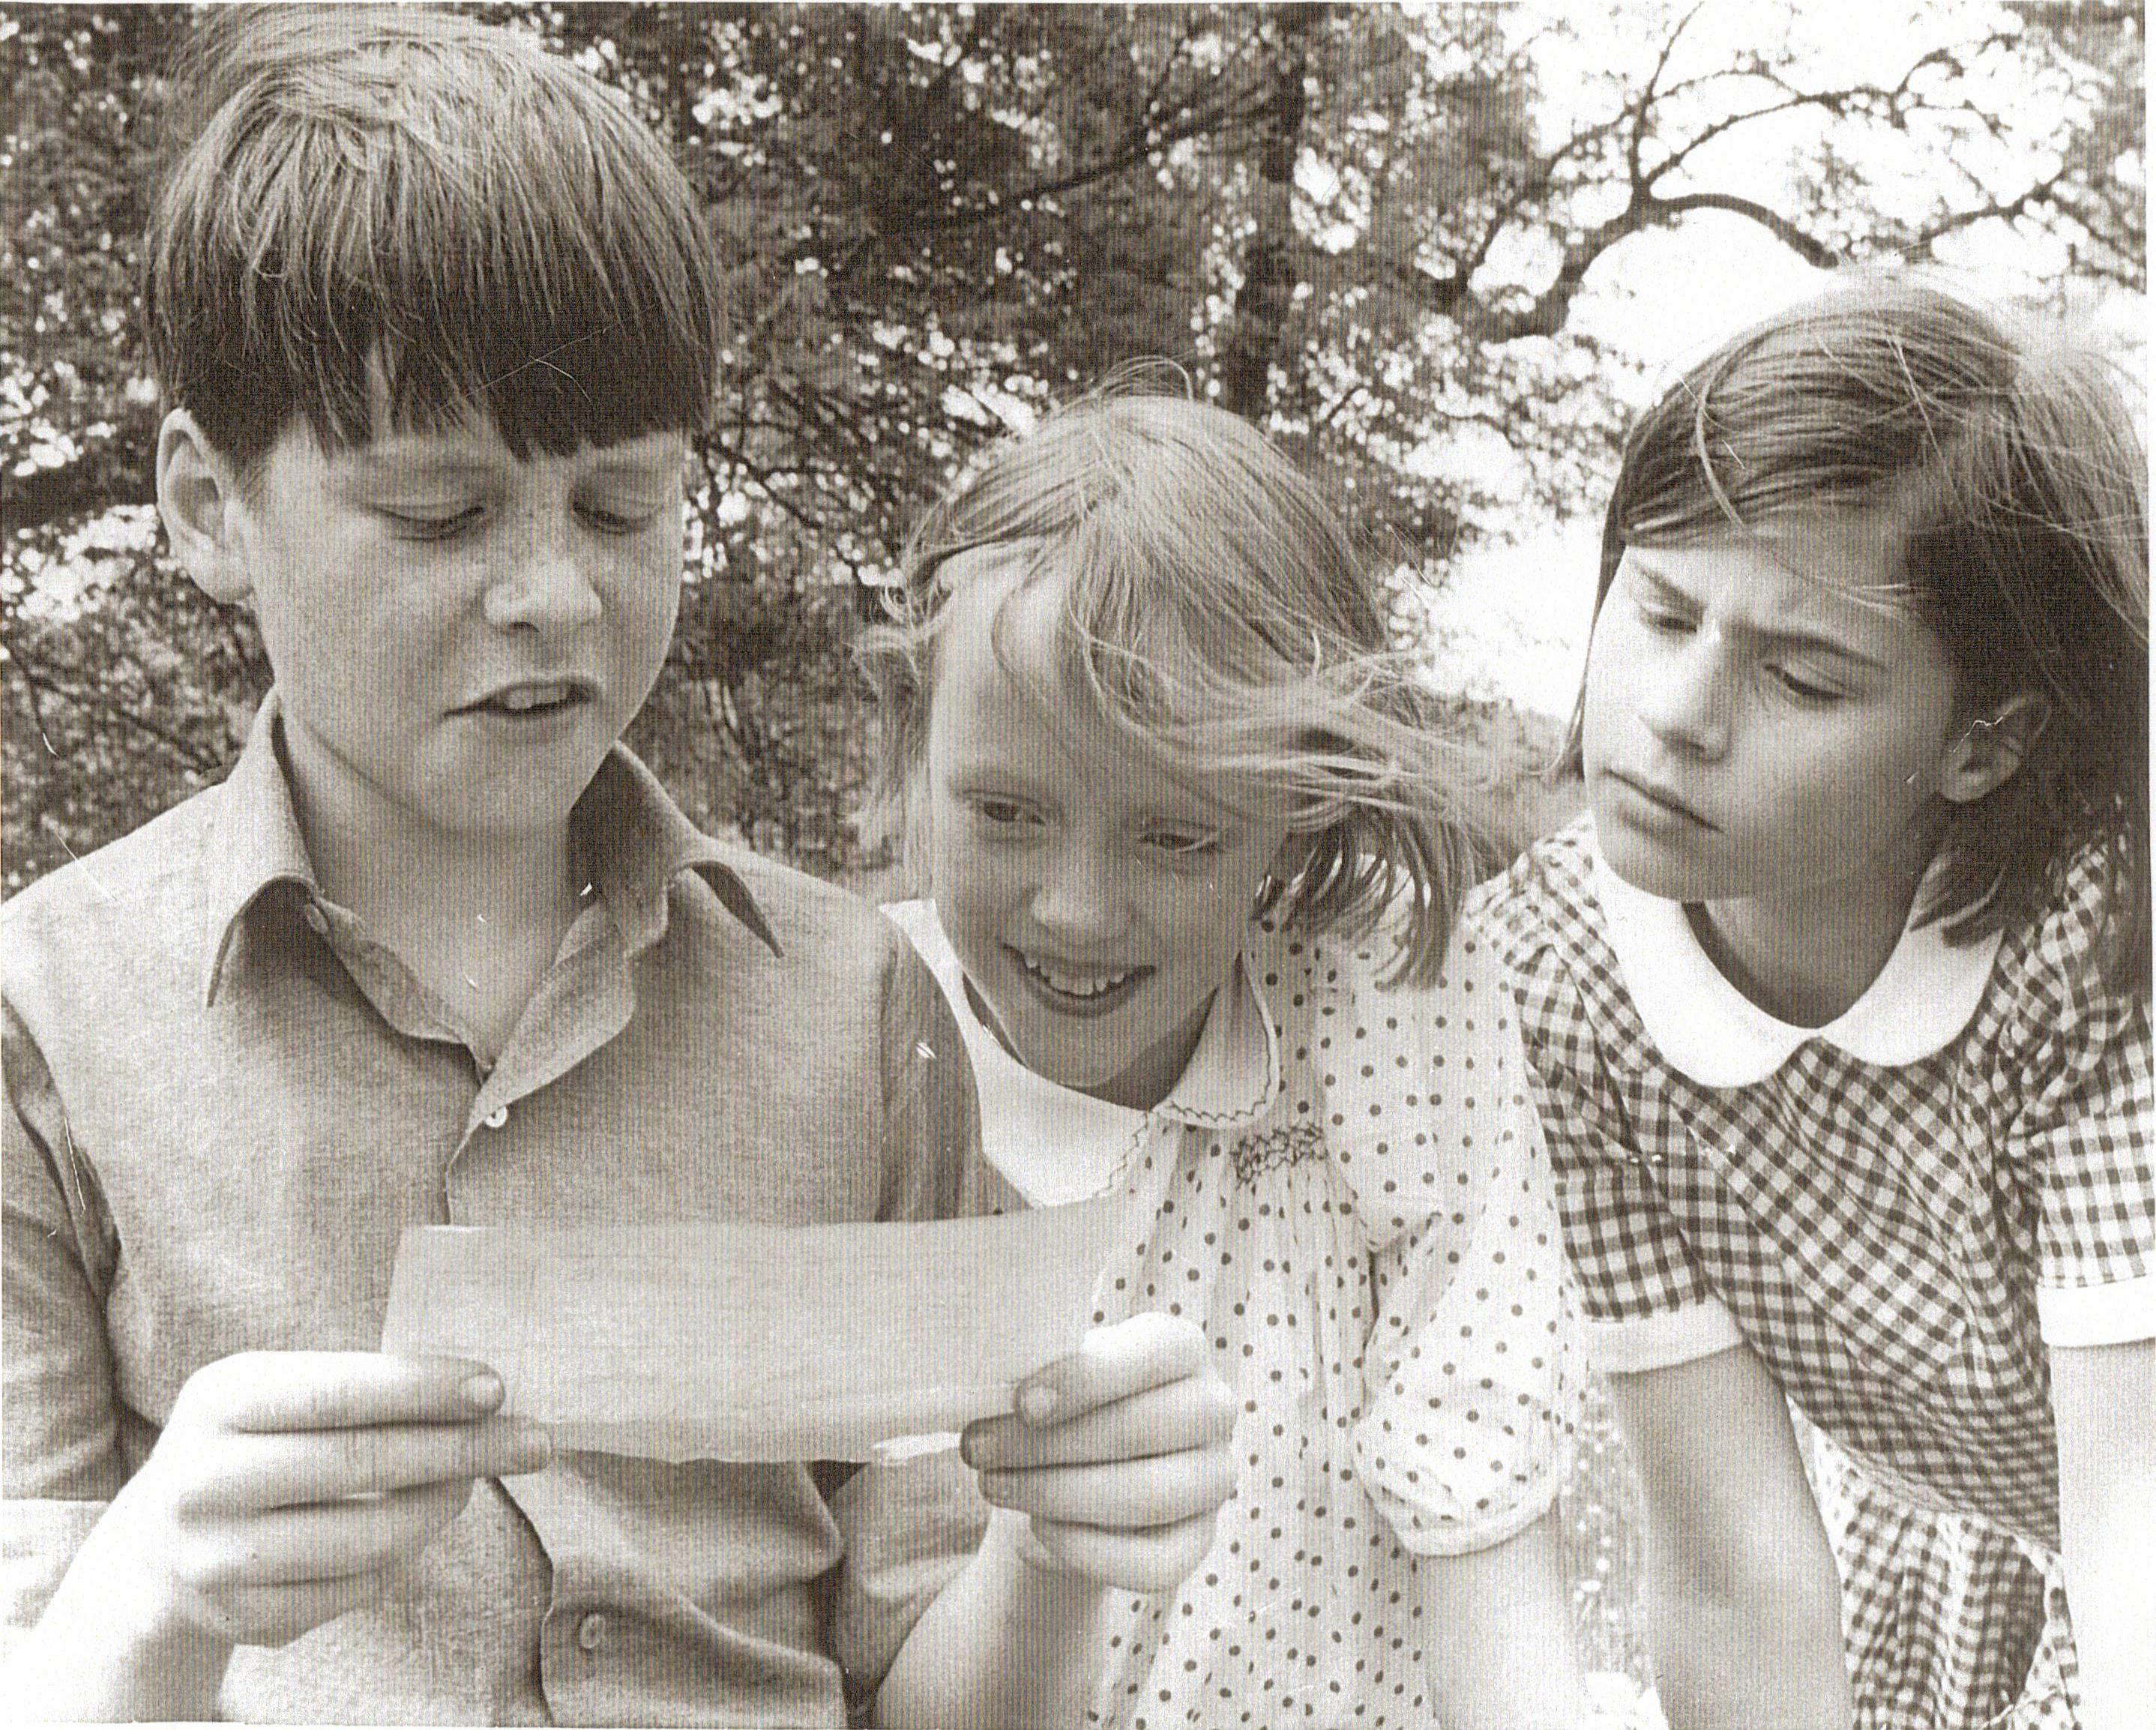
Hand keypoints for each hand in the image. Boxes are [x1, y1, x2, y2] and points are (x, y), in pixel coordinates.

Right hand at [75, 1351, 551, 1652]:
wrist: (153, 1551)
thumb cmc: (249, 1446)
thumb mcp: (275, 1395)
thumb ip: (359, 1386)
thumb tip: (477, 1393)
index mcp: (219, 1400)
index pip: (337, 1391)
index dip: (422, 1389)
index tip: (495, 1389)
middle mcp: (204, 1479)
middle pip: (362, 1463)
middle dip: (463, 1450)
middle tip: (532, 1440)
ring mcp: (216, 1556)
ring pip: (368, 1536)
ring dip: (442, 1506)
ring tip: (475, 1482)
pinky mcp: (240, 1617)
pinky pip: (355, 1588)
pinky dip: (400, 1558)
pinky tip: (415, 1529)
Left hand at [960, 1312, 1235, 1593]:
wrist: (1069, 1466)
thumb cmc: (1058, 1401)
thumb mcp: (1052, 1371)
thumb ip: (1041, 1370)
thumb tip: (1000, 1393)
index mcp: (1183, 1349)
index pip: (1156, 1353)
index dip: (1087, 1378)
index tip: (1022, 1402)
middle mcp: (1213, 1409)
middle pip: (1144, 1428)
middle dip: (1050, 1443)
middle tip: (980, 1448)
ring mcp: (1213, 1479)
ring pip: (1149, 1496)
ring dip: (1057, 1494)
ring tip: (995, 1484)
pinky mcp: (1197, 1543)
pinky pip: (1152, 1563)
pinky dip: (1084, 1549)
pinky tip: (1037, 1525)